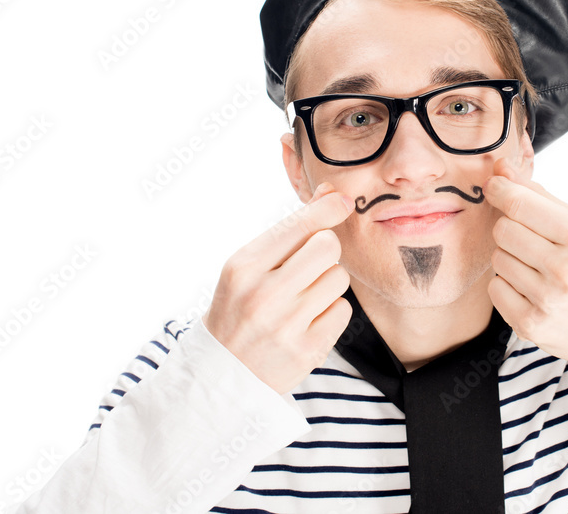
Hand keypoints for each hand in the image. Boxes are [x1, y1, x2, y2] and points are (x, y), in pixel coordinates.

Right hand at [202, 182, 353, 394]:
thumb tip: (332, 193)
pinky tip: (308, 321)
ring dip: (328, 283)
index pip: (299, 225)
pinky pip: (343, 310)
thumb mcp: (249, 266)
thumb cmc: (241, 307)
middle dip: (326, 250)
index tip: (343, 201)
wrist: (224, 373)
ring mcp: (286, 325)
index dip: (328, 209)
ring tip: (304, 297)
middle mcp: (263, 294)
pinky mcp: (307, 350)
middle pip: (328, 246)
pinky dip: (331, 312)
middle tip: (310, 264)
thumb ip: (290, 230)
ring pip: (339, 278)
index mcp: (244, 266)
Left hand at [484, 158, 567, 391]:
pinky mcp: (530, 325)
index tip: (494, 185)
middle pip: (503, 230)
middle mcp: (564, 268)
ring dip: (511, 259)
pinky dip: (507, 286)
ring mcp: (546, 299)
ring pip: (497, 258)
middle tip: (531, 239)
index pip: (520, 205)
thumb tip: (502, 168)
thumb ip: (541, 198)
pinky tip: (532, 290)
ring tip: (538, 269)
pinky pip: (495, 288)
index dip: (500, 190)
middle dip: (510, 228)